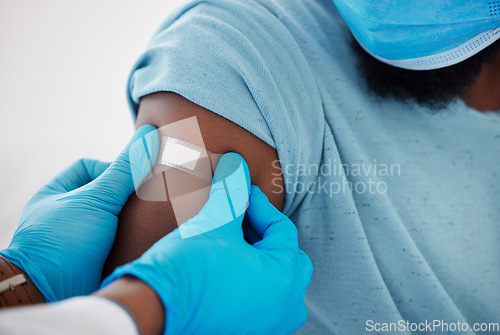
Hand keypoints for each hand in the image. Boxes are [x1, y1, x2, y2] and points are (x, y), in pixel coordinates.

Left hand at [0, 125, 158, 301]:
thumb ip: (124, 170)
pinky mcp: (93, 259)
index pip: (90, 167)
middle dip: (128, 194)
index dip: (114, 168)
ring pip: (114, 218)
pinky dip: (131, 238)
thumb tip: (148, 134)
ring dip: (133, 219)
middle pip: (105, 193)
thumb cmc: (63, 240)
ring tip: (153, 218)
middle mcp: (68, 213)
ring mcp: (80, 237)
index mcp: (58, 193)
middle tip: (150, 196)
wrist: (48, 293)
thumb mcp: (96, 199)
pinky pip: (117, 241)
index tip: (134, 178)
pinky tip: (146, 238)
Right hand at [101, 153, 312, 334]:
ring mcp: (269, 323)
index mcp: (286, 279)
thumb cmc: (187, 269)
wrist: (153, 310)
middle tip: (236, 214)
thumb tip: (237, 163)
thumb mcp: (214, 222)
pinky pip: (258, 294)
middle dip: (260, 230)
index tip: (239, 190)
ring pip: (270, 274)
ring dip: (252, 251)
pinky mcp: (248, 330)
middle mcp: (286, 306)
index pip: (282, 229)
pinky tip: (223, 260)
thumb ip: (232, 191)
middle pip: (281, 253)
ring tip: (227, 234)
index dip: (259, 204)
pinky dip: (246, 274)